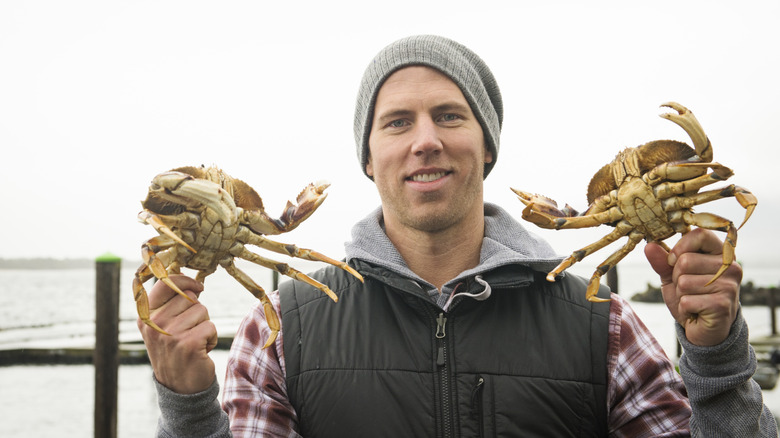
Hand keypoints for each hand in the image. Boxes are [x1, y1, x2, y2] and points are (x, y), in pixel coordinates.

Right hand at [137, 274, 217, 393]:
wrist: (180, 387)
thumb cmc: (176, 351)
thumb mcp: (163, 327)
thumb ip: (171, 304)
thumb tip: (189, 280)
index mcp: (145, 316)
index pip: (164, 284)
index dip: (184, 281)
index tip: (197, 287)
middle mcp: (153, 324)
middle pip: (190, 297)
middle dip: (197, 312)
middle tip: (189, 332)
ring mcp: (169, 334)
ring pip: (202, 310)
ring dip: (205, 326)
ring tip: (194, 342)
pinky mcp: (187, 344)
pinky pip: (210, 326)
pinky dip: (212, 338)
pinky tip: (201, 350)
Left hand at [645, 228, 740, 346]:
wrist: (704, 329)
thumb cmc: (691, 296)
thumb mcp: (673, 275)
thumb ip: (662, 260)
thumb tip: (649, 246)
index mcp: (720, 253)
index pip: (700, 234)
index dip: (680, 247)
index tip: (674, 261)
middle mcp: (730, 266)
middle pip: (686, 260)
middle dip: (677, 278)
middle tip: (688, 289)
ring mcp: (729, 286)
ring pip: (684, 282)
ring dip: (680, 294)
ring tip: (693, 300)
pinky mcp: (722, 305)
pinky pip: (686, 300)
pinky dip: (684, 308)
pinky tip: (696, 312)